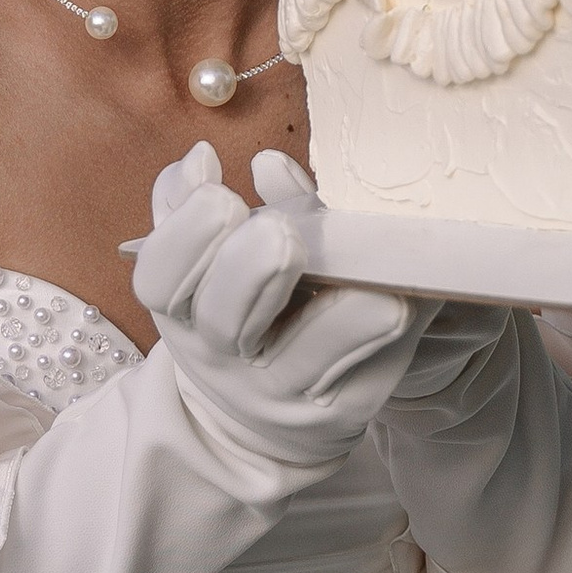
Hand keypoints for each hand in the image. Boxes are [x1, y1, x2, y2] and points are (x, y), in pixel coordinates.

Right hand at [125, 144, 428, 465]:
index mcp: (184, 310)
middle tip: (283, 235)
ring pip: (306, 356)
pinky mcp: (343, 407)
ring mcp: (284, 389)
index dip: (187, 236)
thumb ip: (196, 207)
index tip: (222, 195)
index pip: (161, 279)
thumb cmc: (238, 313)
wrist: (267, 414)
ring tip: (374, 286)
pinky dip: (389, 332)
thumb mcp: (204, 266)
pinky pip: (366, 372)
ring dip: (342, 316)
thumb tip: (202, 158)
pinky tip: (410, 299)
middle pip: (224, 319)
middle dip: (252, 269)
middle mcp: (225, 355)